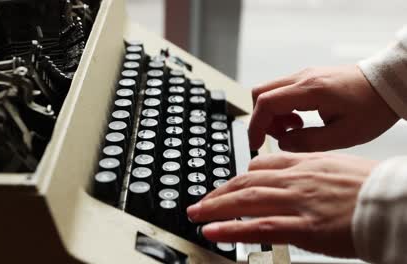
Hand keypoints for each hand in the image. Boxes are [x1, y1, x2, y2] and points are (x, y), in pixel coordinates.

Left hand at [187, 152, 377, 257]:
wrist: (396, 202)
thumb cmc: (372, 187)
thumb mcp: (337, 168)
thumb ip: (309, 171)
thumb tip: (290, 177)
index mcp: (305, 164)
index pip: (260, 166)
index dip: (238, 178)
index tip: (225, 187)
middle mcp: (296, 179)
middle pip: (245, 182)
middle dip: (218, 192)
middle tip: (199, 201)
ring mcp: (298, 202)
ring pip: (246, 201)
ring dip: (215, 207)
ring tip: (196, 214)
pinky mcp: (304, 227)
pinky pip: (260, 226)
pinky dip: (233, 228)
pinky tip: (214, 231)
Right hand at [249, 65, 398, 151]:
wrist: (388, 85)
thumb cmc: (373, 109)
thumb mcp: (343, 135)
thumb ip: (308, 142)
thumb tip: (283, 143)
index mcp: (311, 90)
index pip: (266, 103)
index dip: (255, 125)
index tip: (256, 143)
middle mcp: (303, 78)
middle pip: (260, 93)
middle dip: (261, 119)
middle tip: (278, 136)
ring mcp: (304, 75)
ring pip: (269, 92)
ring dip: (273, 115)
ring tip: (294, 130)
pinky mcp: (308, 78)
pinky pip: (282, 92)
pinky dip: (282, 109)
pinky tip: (300, 121)